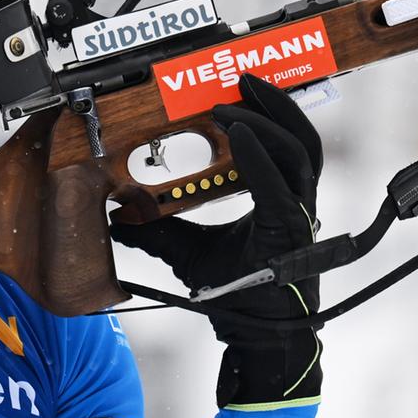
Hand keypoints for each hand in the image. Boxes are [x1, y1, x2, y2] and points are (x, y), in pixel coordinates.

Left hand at [112, 74, 323, 407]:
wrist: (258, 340)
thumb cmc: (236, 295)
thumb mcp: (186, 252)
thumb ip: (159, 229)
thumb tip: (118, 216)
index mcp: (278, 199)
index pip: (282, 144)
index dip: (266, 112)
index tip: (237, 87)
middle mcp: (294, 201)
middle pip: (298, 137)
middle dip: (275, 102)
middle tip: (243, 77)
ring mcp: (298, 214)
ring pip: (296, 152)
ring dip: (266, 120)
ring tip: (234, 100)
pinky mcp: (291, 230)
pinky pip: (279, 184)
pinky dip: (258, 156)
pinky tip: (236, 136)